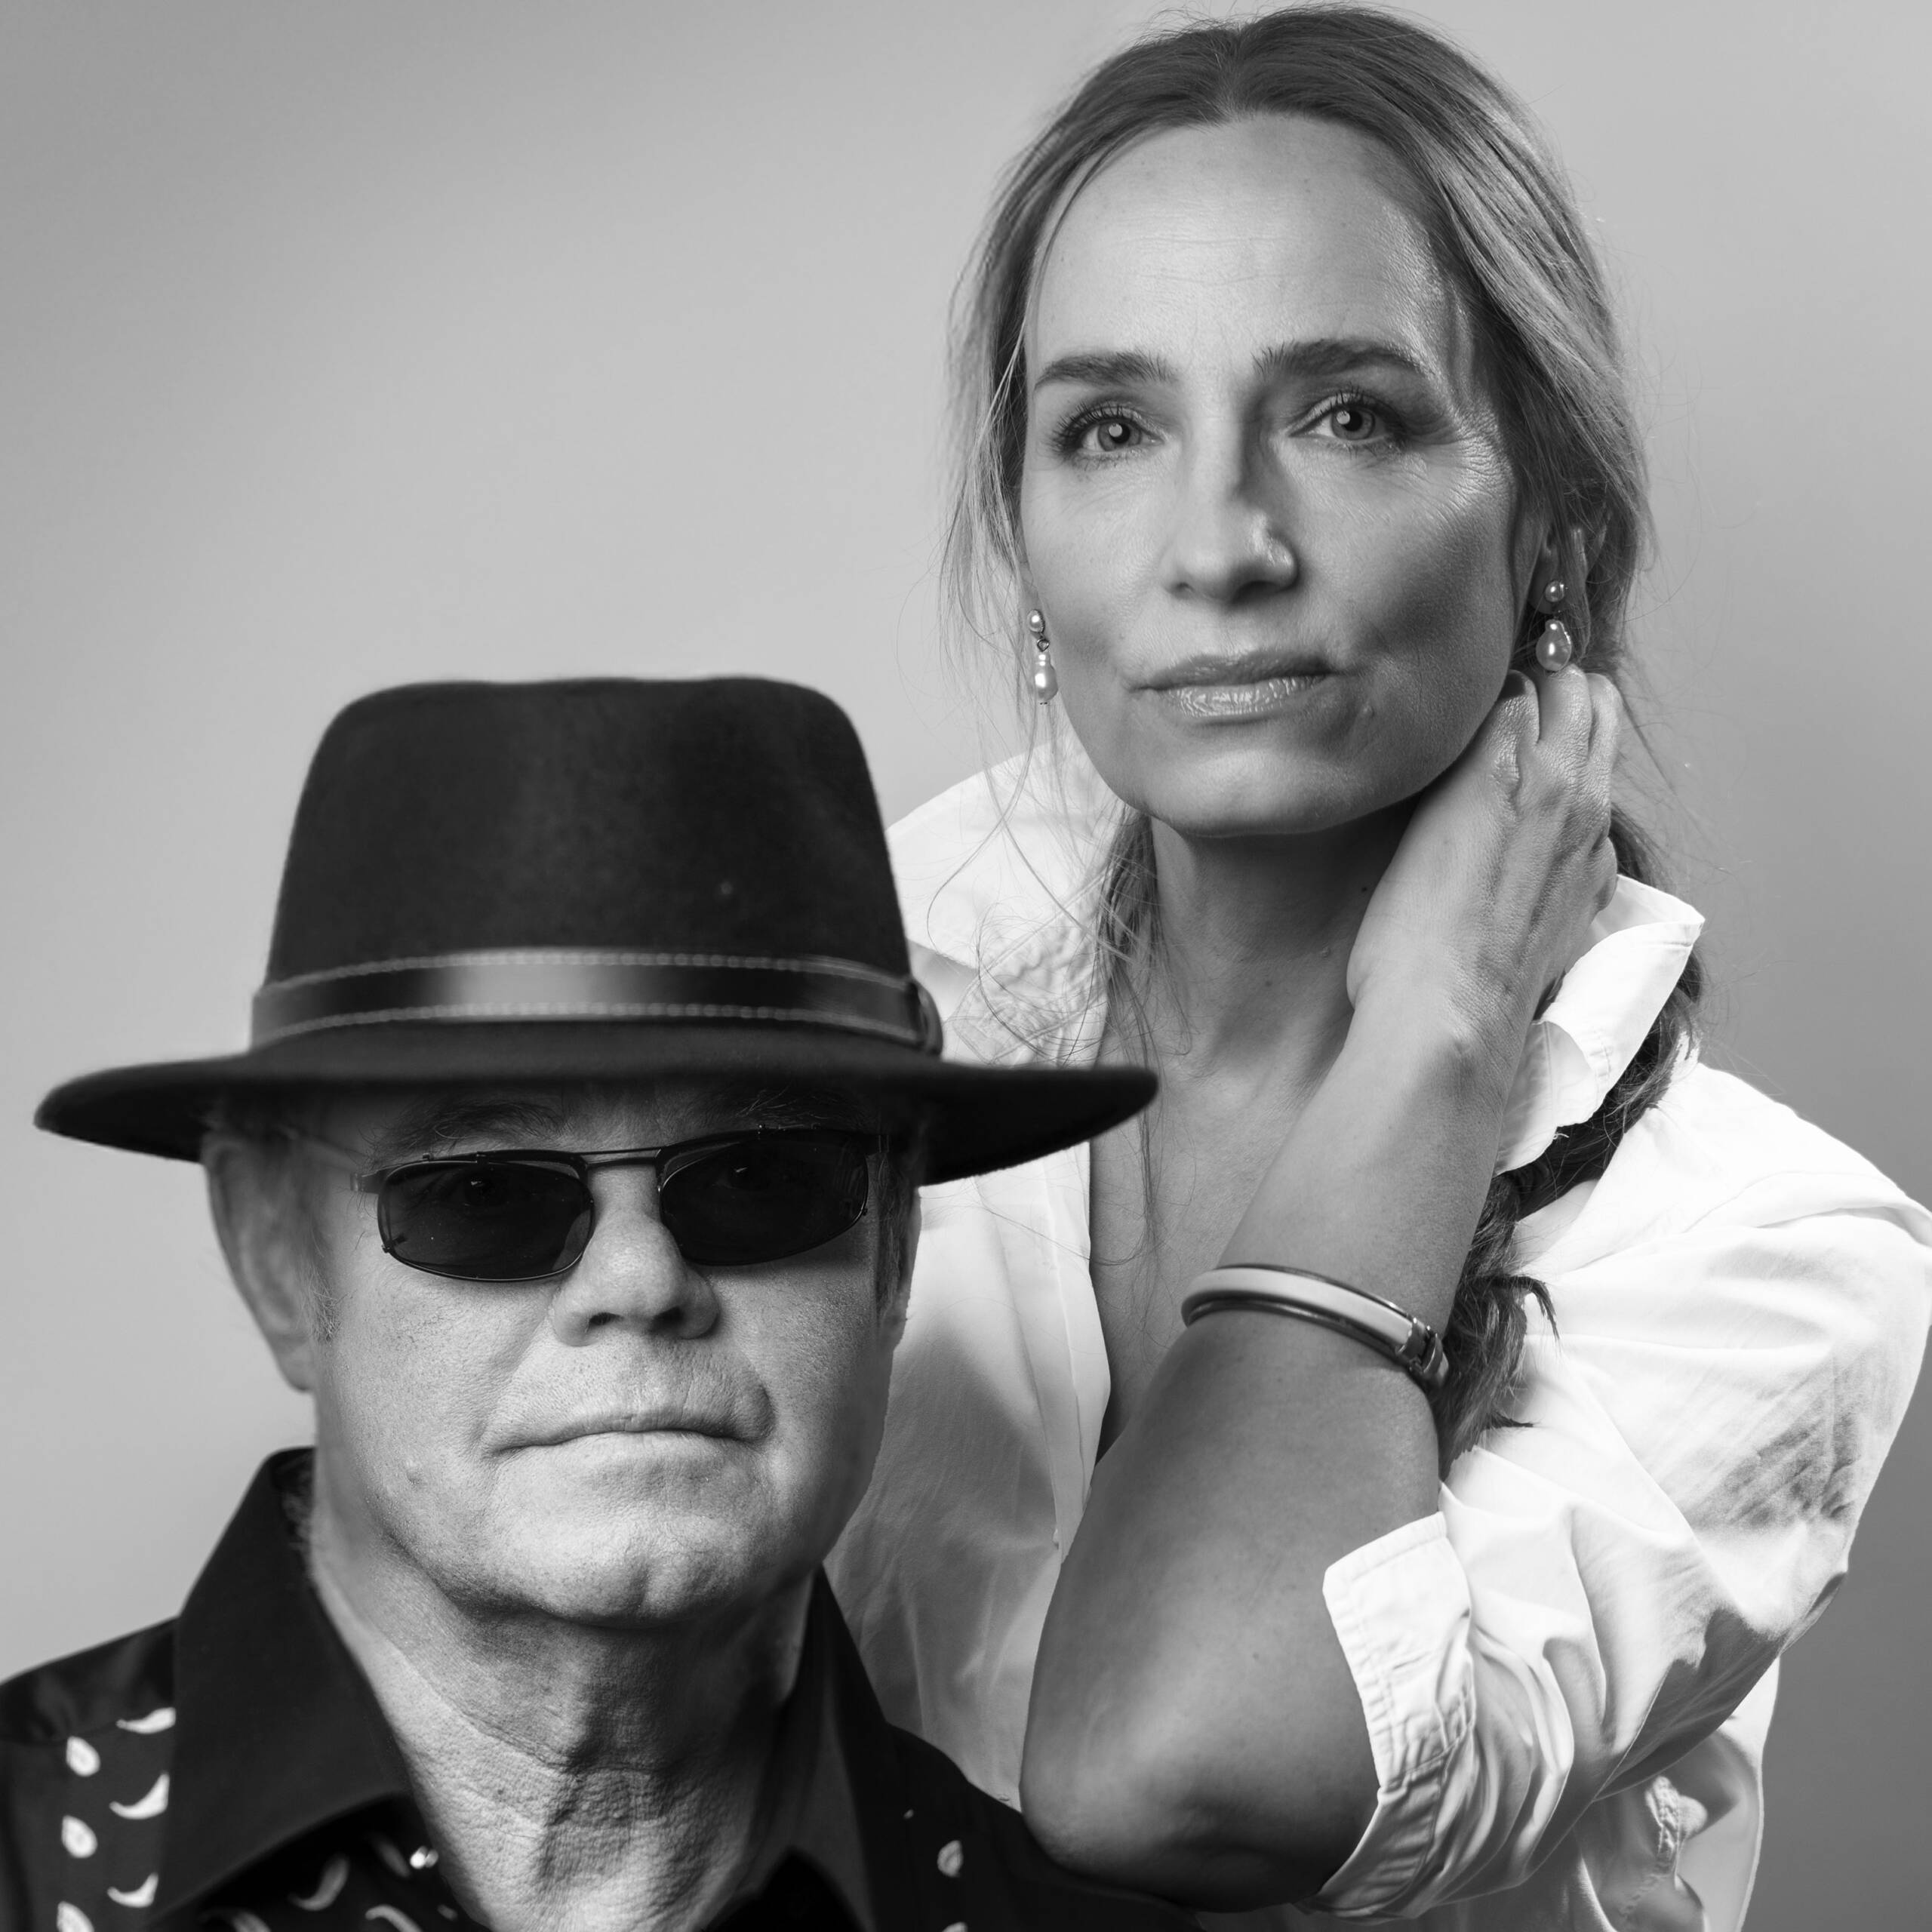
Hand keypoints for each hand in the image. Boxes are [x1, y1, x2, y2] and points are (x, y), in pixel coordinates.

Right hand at [1346, 666, 1619, 1088]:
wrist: (1448, 1019)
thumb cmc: (1417, 924)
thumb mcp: (1434, 807)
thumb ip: (1474, 743)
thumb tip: (1500, 702)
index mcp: (1536, 768)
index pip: (1535, 678)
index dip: (1502, 675)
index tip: (1476, 679)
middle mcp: (1576, 798)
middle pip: (1587, 700)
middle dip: (1554, 685)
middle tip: (1504, 698)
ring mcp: (1589, 846)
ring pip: (1599, 753)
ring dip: (1570, 736)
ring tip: (1517, 749)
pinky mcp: (1586, 892)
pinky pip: (1593, 823)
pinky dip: (1571, 805)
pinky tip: (1526, 829)